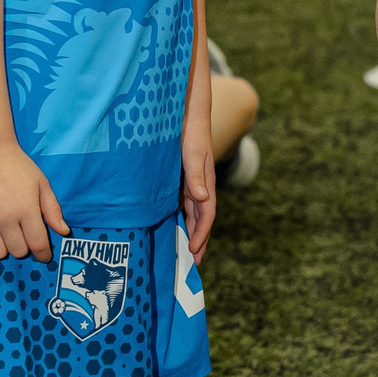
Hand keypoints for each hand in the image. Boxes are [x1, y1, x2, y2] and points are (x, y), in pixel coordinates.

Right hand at [0, 140, 67, 262]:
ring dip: (5, 249)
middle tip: (24, 237)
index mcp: (26, 210)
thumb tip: (64, 232)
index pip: (37, 244)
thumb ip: (52, 209)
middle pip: (18, 250)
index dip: (44, 254)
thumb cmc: (18, 165)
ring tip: (7, 238)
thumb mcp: (41, 183)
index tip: (44, 255)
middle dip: (25, 248)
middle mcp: (5, 219)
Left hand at [180, 108, 217, 260]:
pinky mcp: (182, 177)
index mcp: (206, 183)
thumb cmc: (190, 132)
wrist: (187, 112)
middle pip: (201, 219)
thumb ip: (196, 176)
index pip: (206, 215)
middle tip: (192, 264)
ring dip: (189, 232)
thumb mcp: (193, 154)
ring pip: (192, 213)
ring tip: (184, 251)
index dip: (201, 235)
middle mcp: (201, 186)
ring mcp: (192, 182)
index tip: (194, 253)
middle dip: (198, 240)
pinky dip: (181, 217)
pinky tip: (171, 225)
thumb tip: (203, 198)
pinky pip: (183, 203)